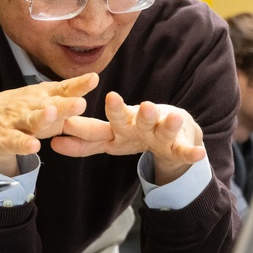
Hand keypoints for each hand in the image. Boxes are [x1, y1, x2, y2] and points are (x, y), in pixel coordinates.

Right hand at [0, 73, 97, 175]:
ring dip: (42, 118)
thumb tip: (99, 87)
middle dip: (65, 105)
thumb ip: (71, 96)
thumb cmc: (26, 110)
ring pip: (32, 120)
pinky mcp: (5, 136)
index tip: (94, 79)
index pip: (65, 90)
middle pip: (52, 105)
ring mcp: (18, 120)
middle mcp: (34, 105)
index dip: (79, 85)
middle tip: (79, 103)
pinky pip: (15, 141)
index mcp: (47, 97)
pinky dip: (23, 144)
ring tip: (52, 114)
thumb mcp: (49, 100)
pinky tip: (33, 147)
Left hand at [53, 91, 205, 184]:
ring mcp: (160, 133)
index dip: (81, 126)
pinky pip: (185, 151)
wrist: (174, 128)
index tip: (64, 123)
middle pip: (128, 118)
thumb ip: (84, 143)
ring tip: (167, 117)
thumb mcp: (109, 138)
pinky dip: (191, 152)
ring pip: (161, 127)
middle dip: (120, 110)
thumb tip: (53, 143)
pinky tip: (199, 154)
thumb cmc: (135, 132)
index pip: (96, 126)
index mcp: (118, 126)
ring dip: (163, 122)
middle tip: (112, 99)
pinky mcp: (179, 145)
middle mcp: (138, 125)